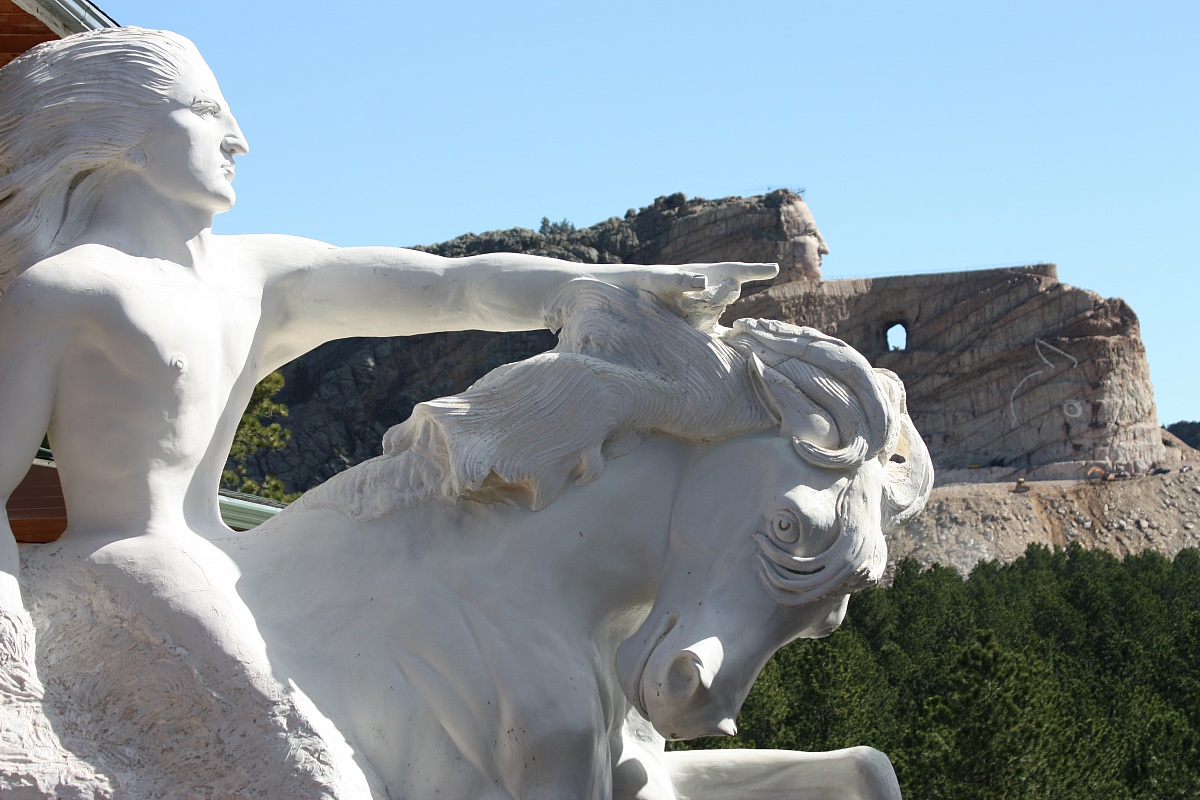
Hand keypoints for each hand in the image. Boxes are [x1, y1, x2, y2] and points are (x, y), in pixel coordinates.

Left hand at [629, 262, 778, 331]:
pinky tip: (730, 351)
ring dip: (707, 316)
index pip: (739, 270)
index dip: (758, 270)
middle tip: (687, 299)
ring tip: (685, 310)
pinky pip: (719, 333)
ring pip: (719, 313)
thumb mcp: (666, 279)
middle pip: (728, 295)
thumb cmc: (653, 281)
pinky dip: (724, 340)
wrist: (639, 297)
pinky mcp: (704, 324)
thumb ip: (682, 280)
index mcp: (711, 273)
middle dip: (717, 297)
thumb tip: (703, 282)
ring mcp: (711, 308)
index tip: (775, 269)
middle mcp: (715, 290)